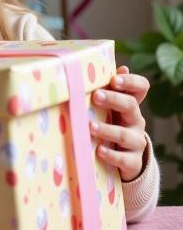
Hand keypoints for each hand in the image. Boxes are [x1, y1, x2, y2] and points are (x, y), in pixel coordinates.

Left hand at [89, 65, 149, 181]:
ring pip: (124, 134)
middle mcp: (136, 120)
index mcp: (130, 104)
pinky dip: (111, 155)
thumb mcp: (109, 108)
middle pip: (131, 105)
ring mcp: (136, 142)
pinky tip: (99, 150)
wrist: (123, 160)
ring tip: (90, 126)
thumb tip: (115, 67)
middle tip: (96, 96)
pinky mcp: (132, 162)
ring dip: (107, 129)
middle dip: (113, 99)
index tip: (114, 80)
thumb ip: (107, 89)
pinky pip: (125, 159)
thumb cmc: (110, 125)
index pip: (141, 87)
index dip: (130, 81)